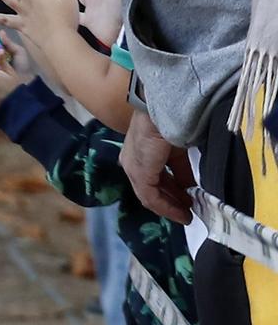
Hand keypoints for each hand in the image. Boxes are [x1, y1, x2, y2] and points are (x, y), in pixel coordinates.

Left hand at [121, 109, 193, 223]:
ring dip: (170, 206)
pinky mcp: (139, 174)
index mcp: (141, 150)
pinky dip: (167, 207)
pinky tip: (181, 214)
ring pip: (151, 195)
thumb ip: (181, 169)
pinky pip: (151, 197)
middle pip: (152, 187)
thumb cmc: (175, 123)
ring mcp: (134, 168)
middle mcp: (133, 160)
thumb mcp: (179, 151)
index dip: (172, 190)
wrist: (168, 109)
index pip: (154, 176)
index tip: (189, 201)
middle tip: (189, 211)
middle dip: (172, 201)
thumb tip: (190, 186)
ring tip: (187, 216)